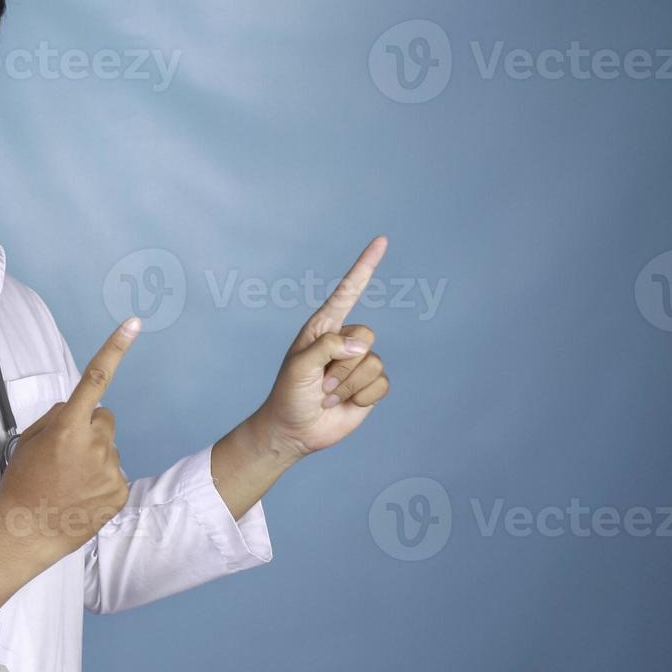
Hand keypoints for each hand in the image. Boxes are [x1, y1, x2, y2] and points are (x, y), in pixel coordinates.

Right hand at [0, 316, 141, 564]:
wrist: (25, 533)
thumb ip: (55, 417)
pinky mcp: (120, 492)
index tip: (133, 323)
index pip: (95, 379)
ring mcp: (111, 470)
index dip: (115, 349)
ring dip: (95, 457)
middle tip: (65, 455)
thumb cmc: (21, 484)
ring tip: (69, 481)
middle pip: (104, 418)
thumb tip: (76, 409)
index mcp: (68, 428)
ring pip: (109, 448)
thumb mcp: (28, 441)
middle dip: (89, 428)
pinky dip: (101, 481)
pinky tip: (81, 496)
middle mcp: (95, 445)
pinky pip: (115, 474)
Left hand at [250, 236, 392, 461]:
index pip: (348, 291)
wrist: (294, 430)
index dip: (365, 266)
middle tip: (319, 382)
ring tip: (326, 394)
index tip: (381, 241)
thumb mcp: (299, 366)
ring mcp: (358, 363)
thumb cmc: (289, 394)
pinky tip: (344, 404)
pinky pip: (382, 384)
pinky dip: (361, 397)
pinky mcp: (370, 386)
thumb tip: (364, 345)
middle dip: (341, 365)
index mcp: (323, 327)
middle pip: (366, 335)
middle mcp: (344, 340)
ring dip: (346, 385)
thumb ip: (328, 347)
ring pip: (373, 363)